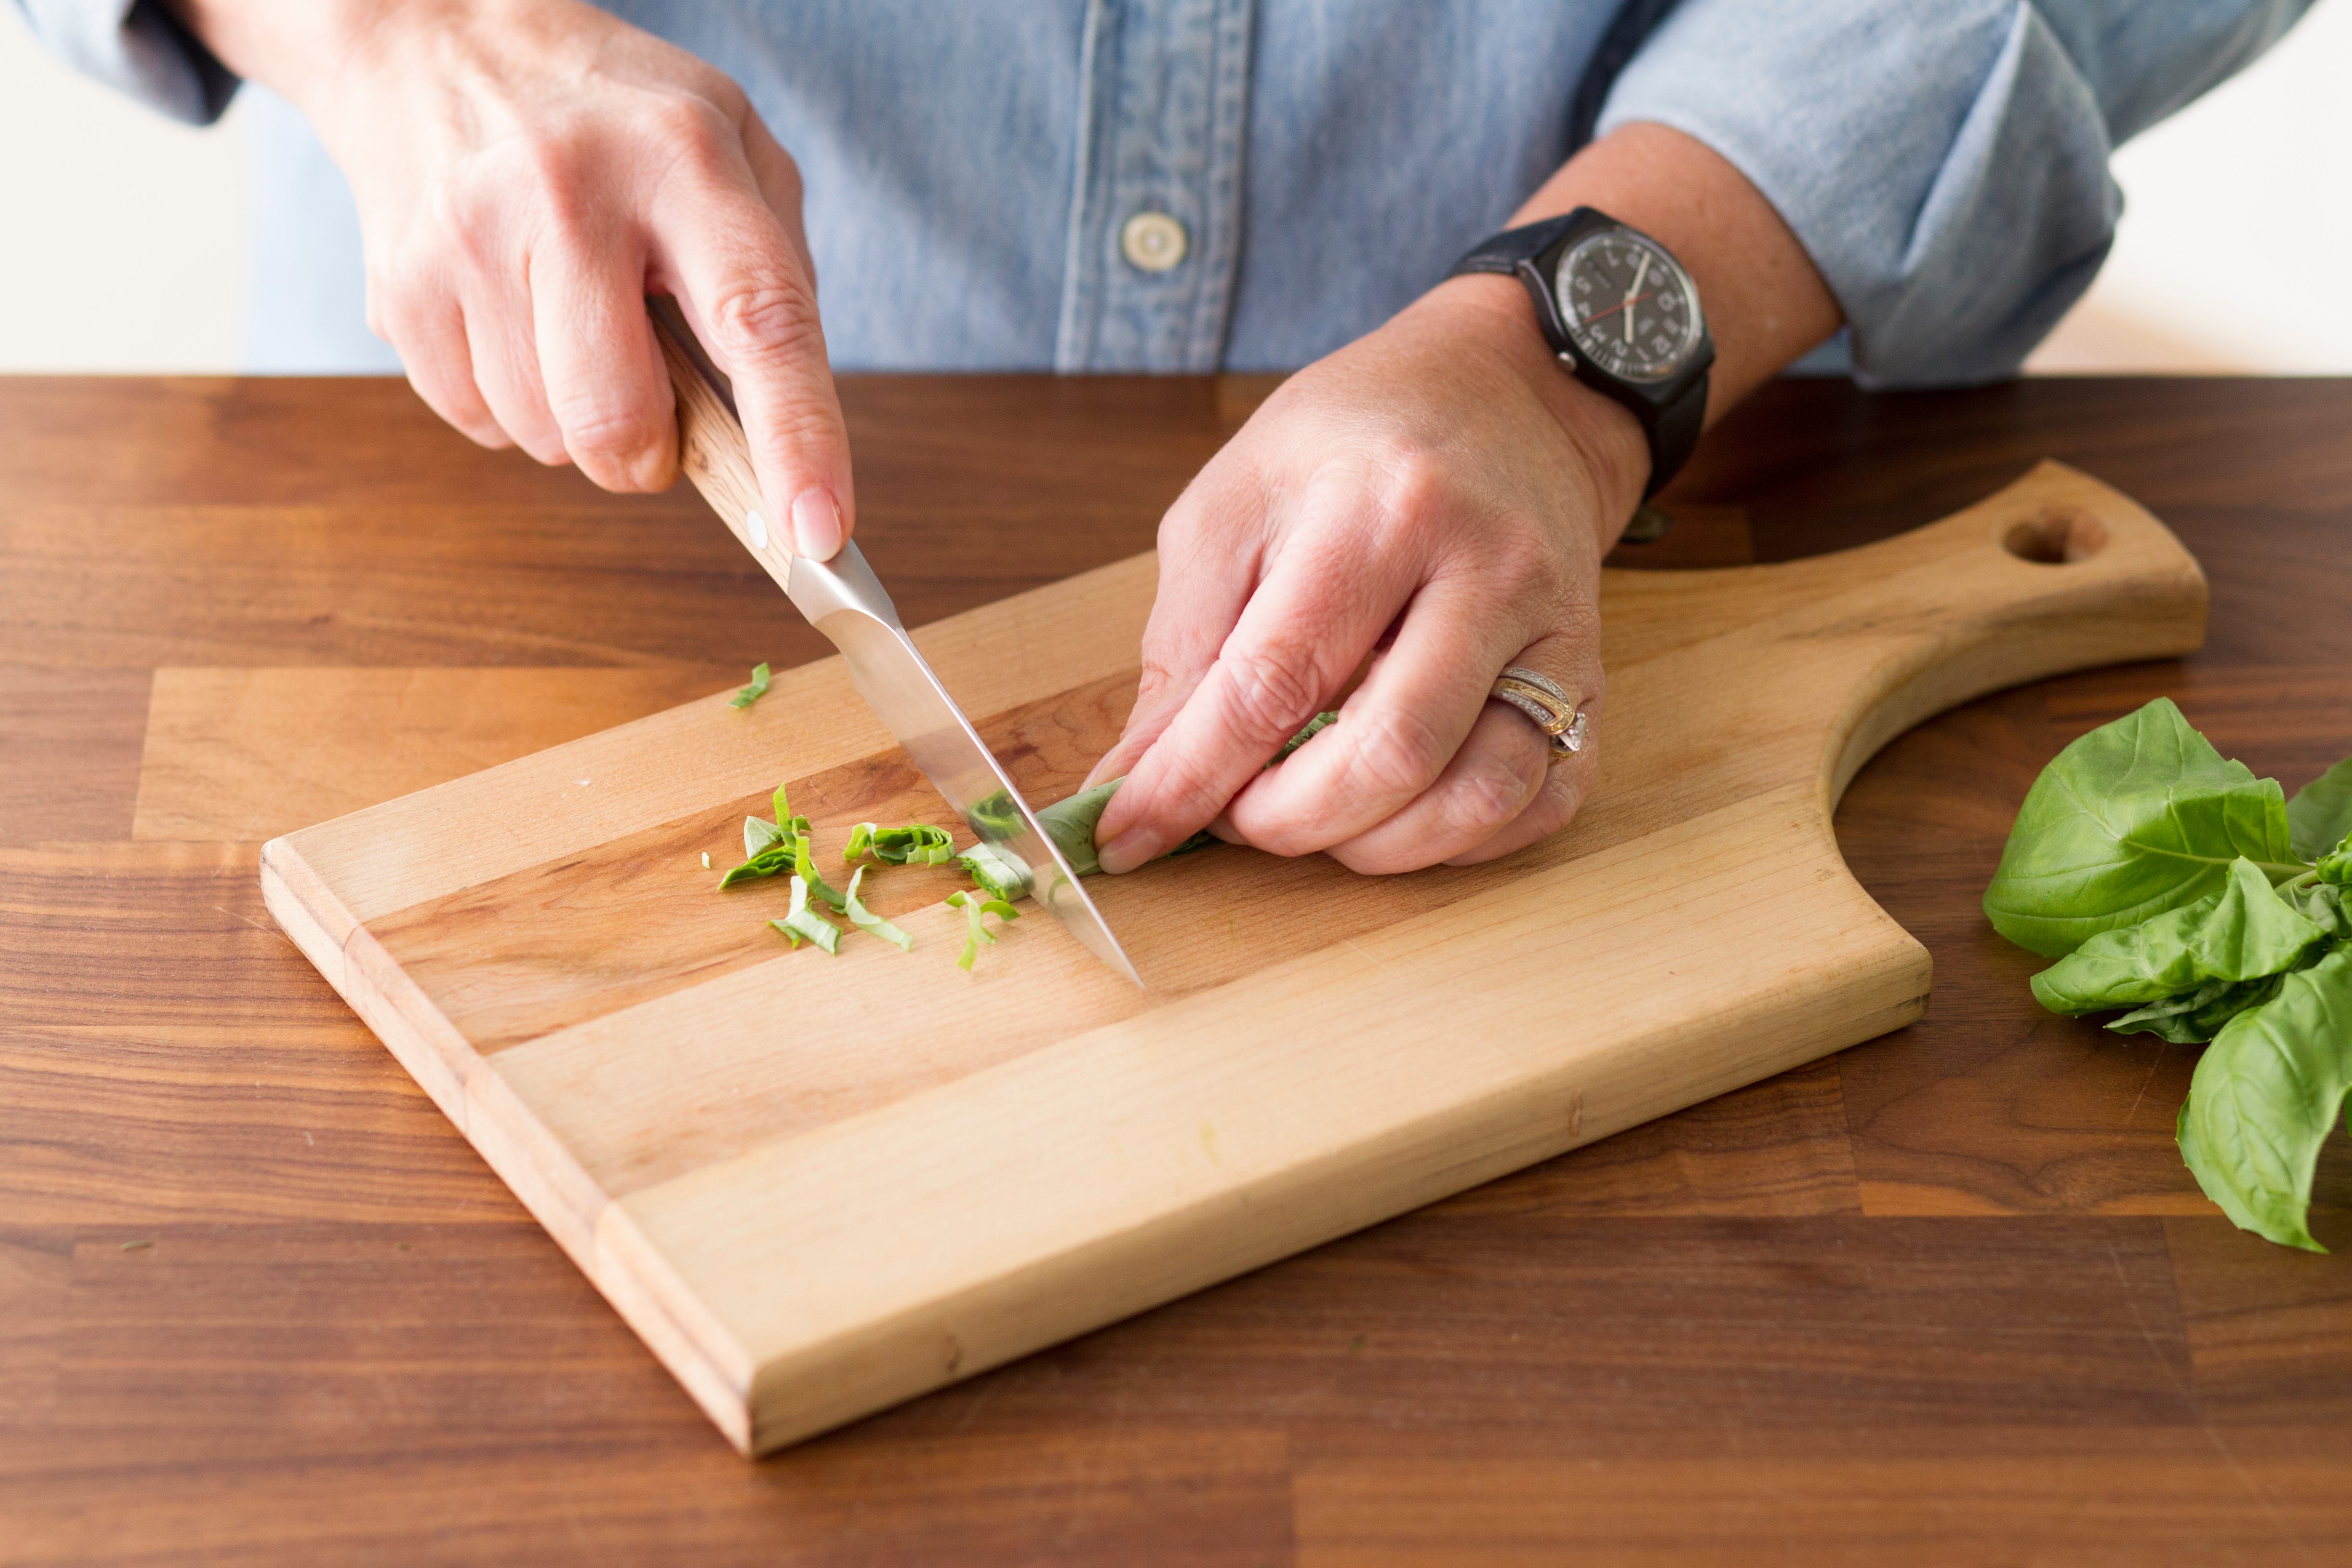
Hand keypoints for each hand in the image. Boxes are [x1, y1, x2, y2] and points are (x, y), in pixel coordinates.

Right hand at [168, 0, 852, 555]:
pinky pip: (478, 422)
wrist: (435, 37)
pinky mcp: (402, 285)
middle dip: (648, 453)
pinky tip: (512, 317)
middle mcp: (571, 192)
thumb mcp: (733, 148)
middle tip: (653, 399)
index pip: (759, 320)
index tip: (820, 536)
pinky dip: (510, 400)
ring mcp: (472, 238)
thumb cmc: (615, 116)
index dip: (798, 440)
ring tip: (570, 321)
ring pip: (546, 437)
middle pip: (619, 419)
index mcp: (684, 159)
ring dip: (575, 419)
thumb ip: (779, 280)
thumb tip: (793, 437)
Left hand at [1088, 275, 1647, 874]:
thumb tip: (1135, 782)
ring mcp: (1555, 628)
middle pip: (1389, 754)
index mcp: (1382, 506)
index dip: (1191, 780)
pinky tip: (1398, 814)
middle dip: (1286, 821)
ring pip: (1478, 795)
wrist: (1510, 392)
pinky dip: (1459, 842)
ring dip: (1374, 846)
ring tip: (1313, 814)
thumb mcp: (1236, 504)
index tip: (1129, 835)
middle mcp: (1486, 567)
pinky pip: (1540, 803)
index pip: (1274, 683)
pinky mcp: (1591, 677)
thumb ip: (1185, 646)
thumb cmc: (1354, 442)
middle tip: (1235, 815)